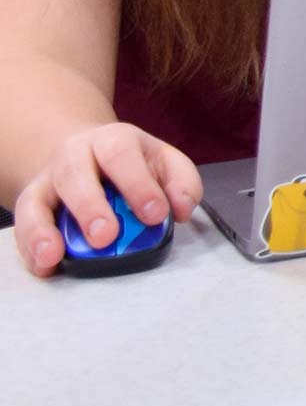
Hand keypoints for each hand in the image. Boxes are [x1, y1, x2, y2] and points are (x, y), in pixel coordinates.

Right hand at [13, 123, 199, 277]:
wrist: (86, 153)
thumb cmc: (132, 163)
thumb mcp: (164, 162)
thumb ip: (181, 182)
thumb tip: (182, 210)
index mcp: (113, 140)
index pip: (122, 155)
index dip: (138, 185)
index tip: (154, 215)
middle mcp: (74, 155)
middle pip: (75, 174)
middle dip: (90, 207)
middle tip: (106, 237)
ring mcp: (47, 179)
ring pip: (37, 200)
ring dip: (44, 229)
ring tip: (55, 255)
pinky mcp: (30, 202)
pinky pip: (23, 223)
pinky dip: (30, 245)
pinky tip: (44, 265)